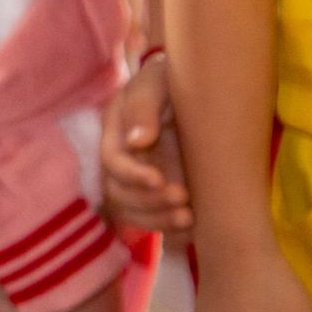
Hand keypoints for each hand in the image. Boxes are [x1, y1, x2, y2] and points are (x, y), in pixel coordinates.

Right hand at [99, 54, 191, 234]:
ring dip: (158, 220)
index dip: (131, 175)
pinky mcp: (162, 195)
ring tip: (189, 218)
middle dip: (148, 202)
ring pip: (135, 213)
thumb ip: (144, 107)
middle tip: (182, 197)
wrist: (199, 89)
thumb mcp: (157, 82)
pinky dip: (172, 231)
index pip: (112, 163)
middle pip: (120, 194)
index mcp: (115, 135)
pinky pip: (157, 221)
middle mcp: (125, 162)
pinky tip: (194, 228)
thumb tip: (137, 141)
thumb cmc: (171, 81)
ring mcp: (143, 181)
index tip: (158, 179)